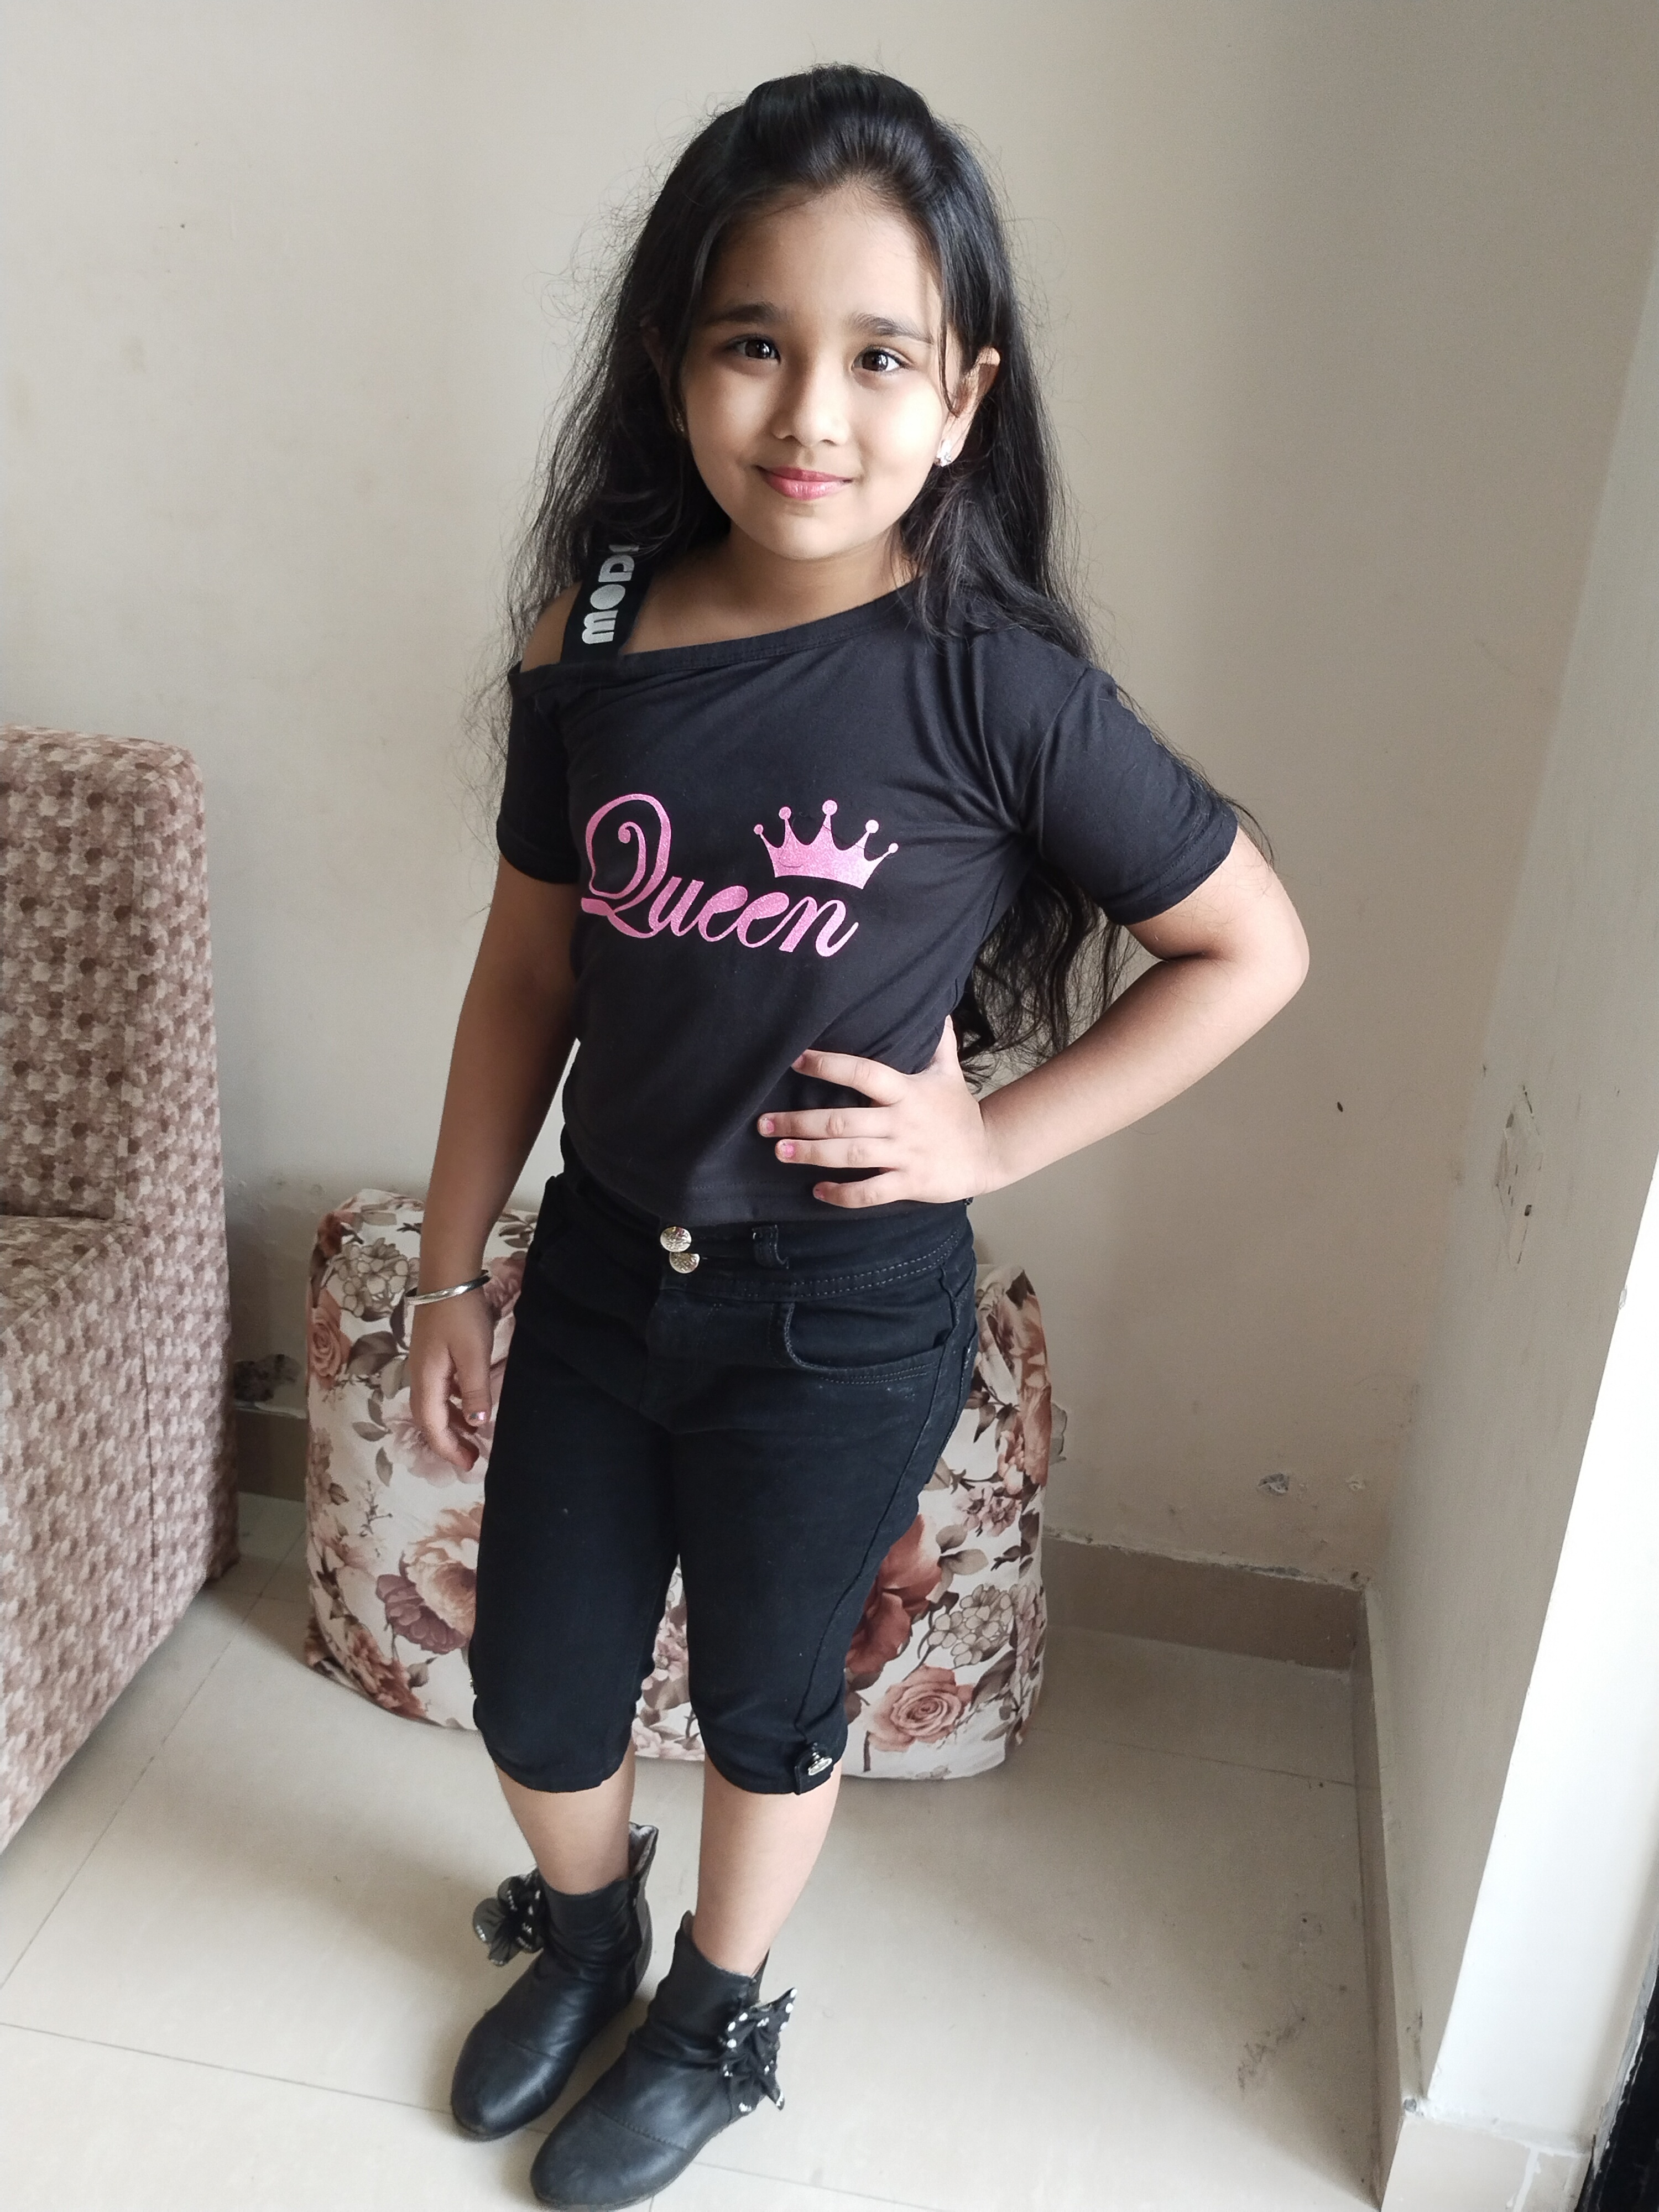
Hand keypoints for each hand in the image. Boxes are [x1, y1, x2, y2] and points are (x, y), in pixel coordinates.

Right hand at [407, 1292, 495, 1472]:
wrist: (447, 1275)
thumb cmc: (461, 1314)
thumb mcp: (474, 1354)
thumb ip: (475, 1391)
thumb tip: (478, 1425)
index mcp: (426, 1380)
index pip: (432, 1426)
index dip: (448, 1449)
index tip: (468, 1464)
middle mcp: (419, 1376)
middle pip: (429, 1419)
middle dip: (448, 1441)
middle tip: (471, 1457)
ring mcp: (425, 1364)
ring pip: (435, 1404)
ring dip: (452, 1423)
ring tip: (474, 1436)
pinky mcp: (433, 1353)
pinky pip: (441, 1389)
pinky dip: (454, 1404)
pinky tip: (470, 1403)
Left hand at [758, 1021, 1004, 1207]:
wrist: (989, 1153)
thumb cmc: (958, 1110)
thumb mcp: (948, 1071)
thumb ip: (937, 1040)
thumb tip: (935, 1004)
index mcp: (908, 1090)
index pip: (864, 1072)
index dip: (830, 1065)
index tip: (795, 1059)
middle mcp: (903, 1122)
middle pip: (845, 1120)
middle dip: (802, 1122)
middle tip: (765, 1123)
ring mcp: (906, 1155)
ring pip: (852, 1156)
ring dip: (813, 1154)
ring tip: (780, 1152)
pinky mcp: (911, 1184)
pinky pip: (872, 1192)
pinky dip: (843, 1195)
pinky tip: (817, 1191)